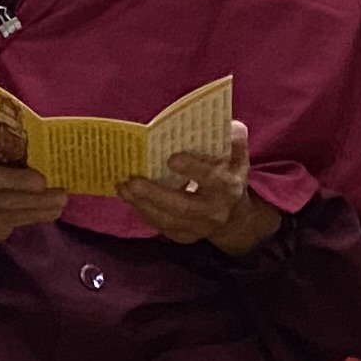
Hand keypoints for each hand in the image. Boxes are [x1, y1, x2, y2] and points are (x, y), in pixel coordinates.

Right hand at [0, 157, 72, 259]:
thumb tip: (21, 121)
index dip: (15, 180)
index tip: (41, 180)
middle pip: (5, 199)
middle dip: (36, 197)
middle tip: (61, 193)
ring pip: (16, 213)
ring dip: (43, 207)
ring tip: (62, 199)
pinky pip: (20, 222)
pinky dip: (40, 216)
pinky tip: (54, 210)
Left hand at [121, 123, 277, 251]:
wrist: (234, 218)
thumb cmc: (229, 177)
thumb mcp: (237, 157)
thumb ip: (234, 139)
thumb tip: (229, 125)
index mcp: (227, 187)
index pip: (211, 180)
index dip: (192, 169)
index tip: (171, 159)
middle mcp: (214, 211)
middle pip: (183, 207)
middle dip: (155, 194)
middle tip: (132, 181)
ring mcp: (199, 227)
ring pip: (168, 221)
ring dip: (143, 205)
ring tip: (123, 187)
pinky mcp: (185, 236)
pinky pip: (161, 227)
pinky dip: (143, 212)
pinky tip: (129, 197)